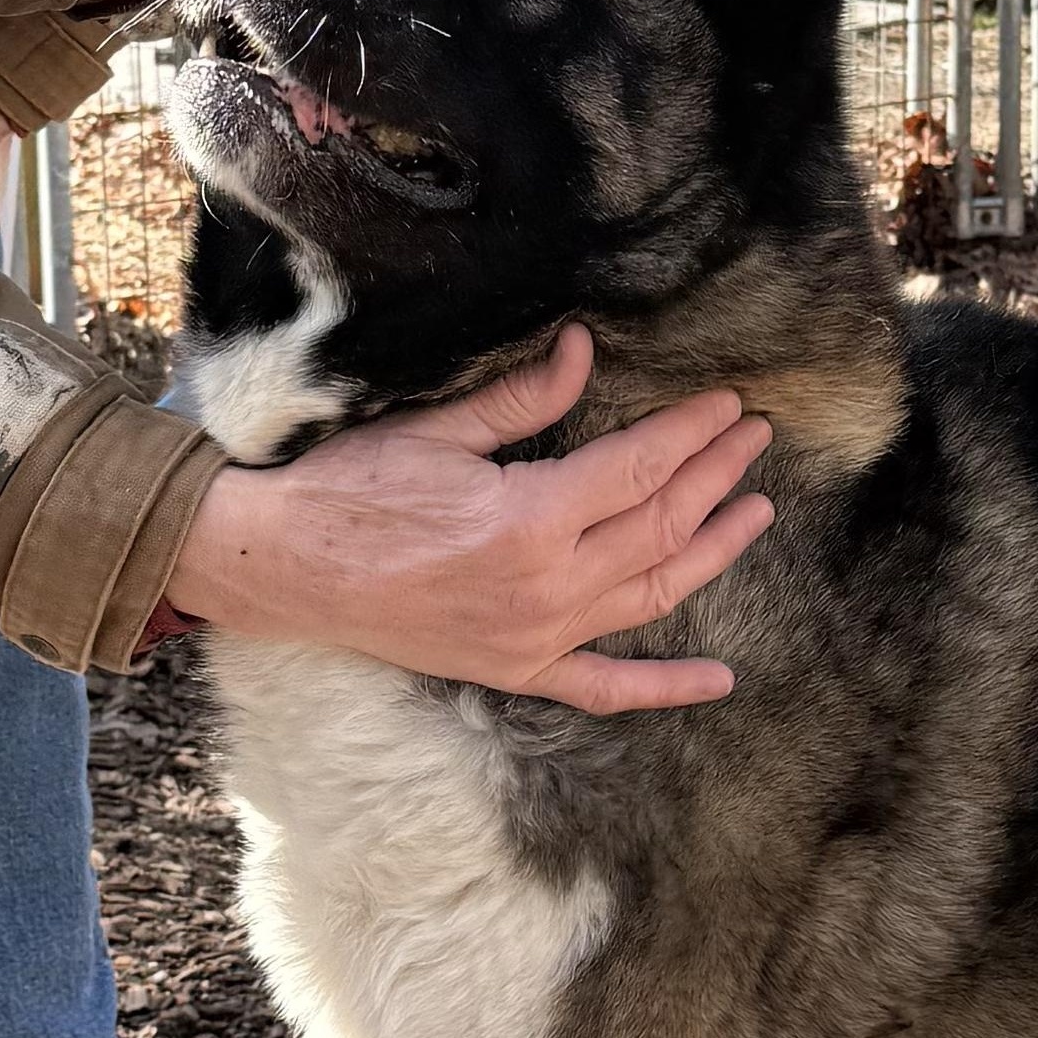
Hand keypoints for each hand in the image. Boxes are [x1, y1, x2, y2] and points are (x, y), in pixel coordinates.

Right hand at [166, 324, 774, 712]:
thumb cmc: (349, 490)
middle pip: (660, 527)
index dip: (692, 433)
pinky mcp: (515, 669)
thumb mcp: (438, 431)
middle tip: (753, 439)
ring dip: (713, 553)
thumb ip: (524, 400)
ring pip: (652, 596)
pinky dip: (664, 688)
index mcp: (529, 520)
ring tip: (756, 513)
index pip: (640, 468)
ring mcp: (535, 638)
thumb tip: (584, 349)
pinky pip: (604, 688)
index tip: (729, 405)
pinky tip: (718, 680)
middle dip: (715, 478)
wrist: (281, 568)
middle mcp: (546, 589)